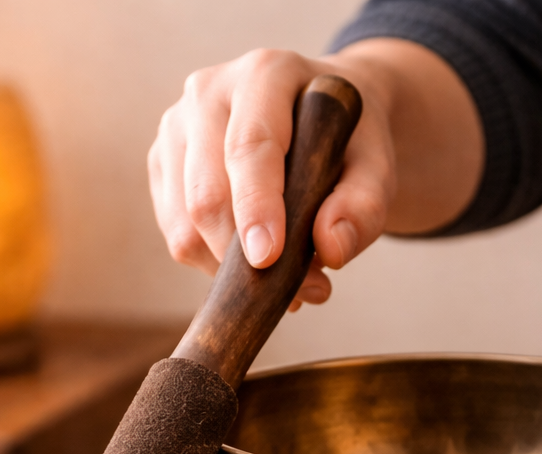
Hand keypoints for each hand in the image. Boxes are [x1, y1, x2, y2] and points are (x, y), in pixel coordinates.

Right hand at [147, 41, 480, 308]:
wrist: (323, 114)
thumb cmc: (348, 138)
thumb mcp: (377, 164)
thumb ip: (365, 204)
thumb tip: (330, 249)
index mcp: (265, 74)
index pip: (249, 147)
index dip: (256, 208)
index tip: (268, 260)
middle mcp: (208, 92)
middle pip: (206, 193)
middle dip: (245, 257)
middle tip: (303, 290)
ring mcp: (176, 128)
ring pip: (184, 224)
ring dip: (231, 269)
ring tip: (286, 280)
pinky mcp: (164, 165)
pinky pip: (177, 235)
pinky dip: (214, 265)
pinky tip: (254, 263)